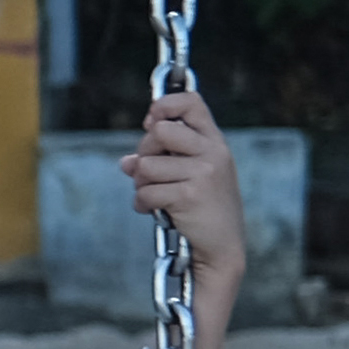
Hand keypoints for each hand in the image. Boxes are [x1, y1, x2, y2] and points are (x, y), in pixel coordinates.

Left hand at [123, 88, 243, 280]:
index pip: (191, 103)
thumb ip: (162, 160)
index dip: (164, 105)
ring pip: (146, 165)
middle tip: (149, 172)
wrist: (222, 245)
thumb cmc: (204, 208)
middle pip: (159, 130)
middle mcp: (212, 152)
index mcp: (214, 141)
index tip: (151, 121)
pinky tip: (153, 210)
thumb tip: (126, 162)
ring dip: (140, 183)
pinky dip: (142, 203)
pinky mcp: (189, 195)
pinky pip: (145, 191)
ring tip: (153, 194)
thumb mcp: (191, 176)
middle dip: (144, 152)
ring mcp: (203, 173)